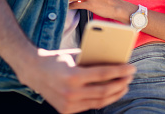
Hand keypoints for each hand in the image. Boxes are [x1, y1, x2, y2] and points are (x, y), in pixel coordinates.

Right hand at [15, 48, 135, 113]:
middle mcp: (71, 91)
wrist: (33, 71)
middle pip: (104, 90)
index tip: (132, 68)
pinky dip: (102, 99)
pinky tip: (111, 93)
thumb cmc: (57, 59)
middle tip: (131, 76)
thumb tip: (115, 61)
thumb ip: (92, 60)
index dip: (120, 71)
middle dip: (121, 83)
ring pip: (99, 101)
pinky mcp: (66, 110)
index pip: (103, 74)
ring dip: (115, 93)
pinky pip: (90, 106)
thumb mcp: (75, 55)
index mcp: (73, 75)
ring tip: (124, 85)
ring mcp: (68, 103)